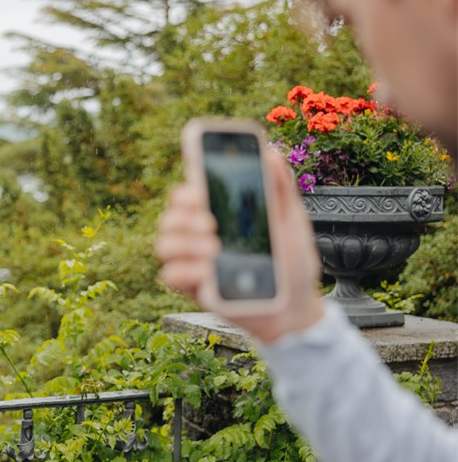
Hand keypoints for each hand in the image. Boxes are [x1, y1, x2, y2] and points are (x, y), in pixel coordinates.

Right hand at [155, 149, 324, 342]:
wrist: (296, 309)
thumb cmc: (293, 264)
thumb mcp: (292, 222)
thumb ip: (279, 189)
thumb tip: (269, 153)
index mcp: (220, 215)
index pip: (188, 194)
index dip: (185, 187)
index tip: (197, 187)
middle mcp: (200, 237)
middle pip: (170, 216)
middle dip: (182, 216)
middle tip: (210, 223)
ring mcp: (194, 262)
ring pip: (164, 243)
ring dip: (183, 243)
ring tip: (214, 249)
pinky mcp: (194, 288)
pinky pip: (170, 275)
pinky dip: (185, 270)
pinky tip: (207, 272)